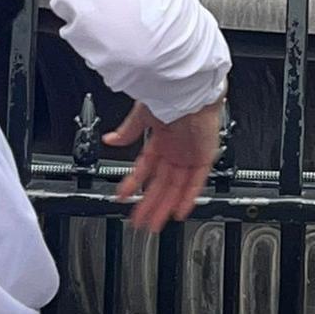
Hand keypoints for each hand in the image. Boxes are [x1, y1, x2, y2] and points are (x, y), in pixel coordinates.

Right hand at [105, 98, 221, 233]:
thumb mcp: (143, 115)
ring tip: (154, 225)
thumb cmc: (170, 93)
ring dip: (164, 207)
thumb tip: (110, 140)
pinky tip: (179, 212)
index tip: (123, 196)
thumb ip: (128, 131)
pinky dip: (188, 198)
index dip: (134, 184)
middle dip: (149, 204)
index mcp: (161, 139)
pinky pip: (197, 182)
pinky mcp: (204, 156)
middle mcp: (175, 149)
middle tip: (139, 221)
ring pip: (176, 188)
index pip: (145, 168)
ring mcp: (189, 154)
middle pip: (161, 184)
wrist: (191, 89)